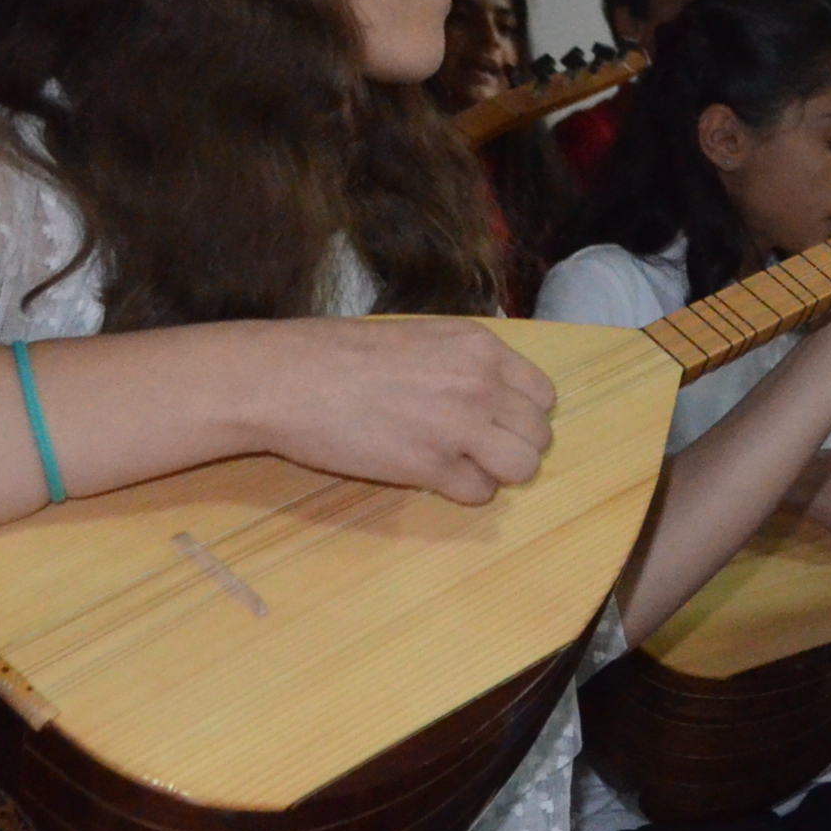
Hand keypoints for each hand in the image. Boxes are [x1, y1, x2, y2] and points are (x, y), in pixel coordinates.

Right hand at [253, 319, 556, 504]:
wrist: (287, 379)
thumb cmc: (340, 354)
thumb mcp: (419, 337)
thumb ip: (465, 362)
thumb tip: (496, 392)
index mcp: (479, 347)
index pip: (543, 395)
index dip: (521, 413)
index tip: (495, 420)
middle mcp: (480, 384)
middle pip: (539, 435)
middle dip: (513, 445)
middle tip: (477, 447)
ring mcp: (459, 426)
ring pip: (522, 468)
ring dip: (497, 472)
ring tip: (461, 463)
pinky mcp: (431, 466)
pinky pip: (479, 493)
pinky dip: (461, 491)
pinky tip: (431, 475)